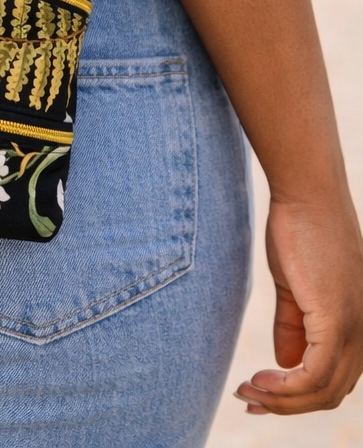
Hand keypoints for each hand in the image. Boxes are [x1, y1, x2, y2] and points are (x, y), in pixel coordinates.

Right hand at [235, 194, 362, 414]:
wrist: (306, 193)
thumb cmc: (300, 229)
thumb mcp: (295, 286)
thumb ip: (293, 323)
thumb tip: (284, 362)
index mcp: (359, 324)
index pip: (335, 380)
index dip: (298, 396)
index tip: (259, 393)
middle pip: (330, 393)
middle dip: (287, 405)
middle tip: (248, 399)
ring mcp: (355, 328)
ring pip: (323, 391)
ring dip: (282, 401)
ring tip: (248, 391)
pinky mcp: (337, 321)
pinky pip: (314, 376)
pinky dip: (286, 388)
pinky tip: (260, 380)